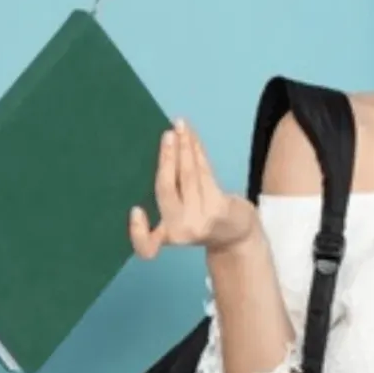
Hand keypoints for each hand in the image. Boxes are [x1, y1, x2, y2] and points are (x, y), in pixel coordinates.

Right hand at [128, 118, 255, 258]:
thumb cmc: (203, 221)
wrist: (237, 235)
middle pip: (166, 189)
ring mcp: (201, 220)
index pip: (147, 245)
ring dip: (184, 147)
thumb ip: (167, 197)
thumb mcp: (181, 219)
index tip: (136, 211)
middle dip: (167, 158)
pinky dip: (197, 151)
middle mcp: (181, 231)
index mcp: (166, 236)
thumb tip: (158, 153)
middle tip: (167, 135)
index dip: (137, 233)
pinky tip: (192, 138)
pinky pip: (204, 172)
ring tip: (180, 127)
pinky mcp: (218, 207)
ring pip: (187, 175)